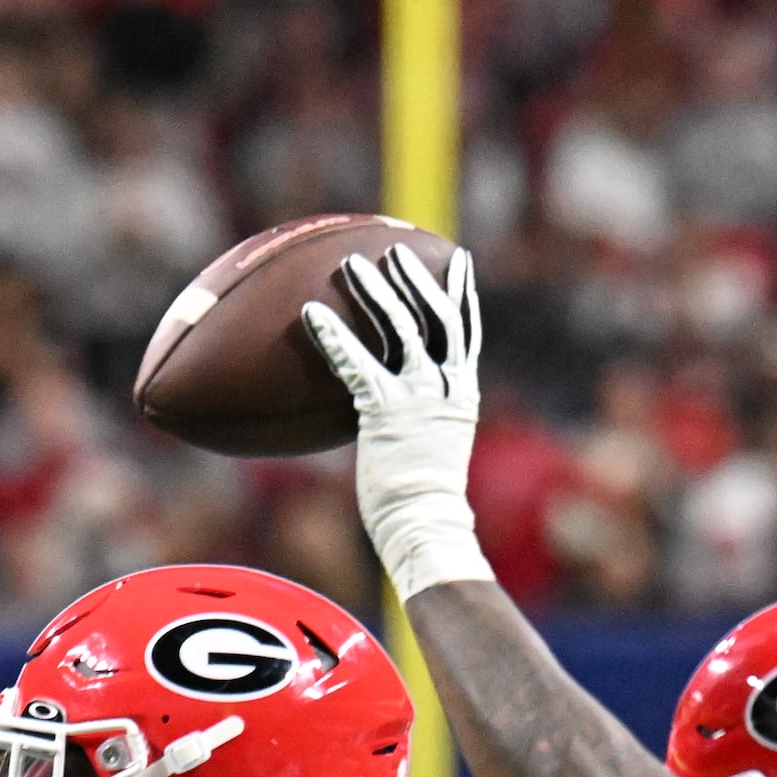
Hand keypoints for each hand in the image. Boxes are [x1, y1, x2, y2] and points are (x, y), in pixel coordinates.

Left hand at [299, 246, 491, 600]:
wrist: (427, 526)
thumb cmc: (421, 502)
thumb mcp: (429, 450)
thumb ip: (417, 420)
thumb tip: (388, 414)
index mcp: (462, 393)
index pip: (467, 331)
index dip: (462, 293)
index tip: (458, 261)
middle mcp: (447, 387)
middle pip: (438, 316)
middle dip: (419, 278)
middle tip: (397, 250)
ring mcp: (420, 397)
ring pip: (401, 328)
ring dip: (376, 292)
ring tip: (352, 264)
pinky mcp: (389, 411)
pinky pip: (357, 363)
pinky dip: (333, 336)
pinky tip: (310, 314)